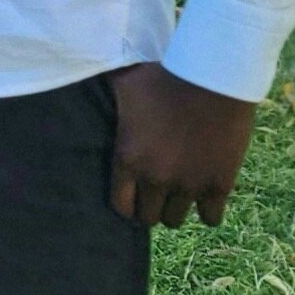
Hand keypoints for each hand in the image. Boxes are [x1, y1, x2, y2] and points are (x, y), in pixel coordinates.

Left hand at [107, 62, 257, 226]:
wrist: (212, 77)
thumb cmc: (164, 76)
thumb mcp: (124, 84)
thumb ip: (104, 95)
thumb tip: (76, 75)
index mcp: (127, 159)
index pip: (120, 206)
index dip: (127, 203)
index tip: (134, 197)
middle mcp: (155, 179)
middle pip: (148, 217)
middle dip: (151, 206)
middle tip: (158, 192)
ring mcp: (188, 186)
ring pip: (175, 219)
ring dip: (177, 207)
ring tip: (180, 192)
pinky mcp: (218, 186)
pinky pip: (210, 218)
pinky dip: (208, 210)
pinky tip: (207, 196)